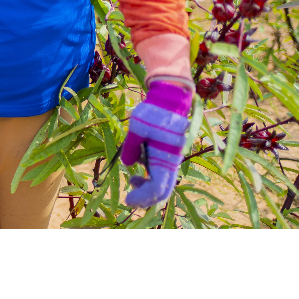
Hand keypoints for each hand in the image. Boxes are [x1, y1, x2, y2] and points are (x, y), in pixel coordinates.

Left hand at [122, 79, 192, 206]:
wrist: (170, 99)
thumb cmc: (153, 112)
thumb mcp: (137, 127)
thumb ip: (131, 147)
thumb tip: (127, 165)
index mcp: (165, 159)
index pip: (157, 188)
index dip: (143, 197)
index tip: (127, 199)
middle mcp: (170, 162)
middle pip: (162, 191)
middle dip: (146, 198)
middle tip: (129, 198)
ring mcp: (170, 159)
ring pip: (162, 183)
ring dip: (147, 187)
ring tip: (132, 180)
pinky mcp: (167, 155)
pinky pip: (160, 172)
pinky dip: (149, 176)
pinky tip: (138, 167)